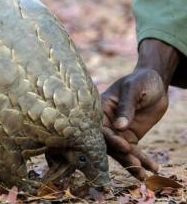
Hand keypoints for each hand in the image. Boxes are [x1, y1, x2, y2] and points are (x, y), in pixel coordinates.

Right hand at [101, 39, 179, 179]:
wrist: (154, 83)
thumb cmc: (140, 81)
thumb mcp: (133, 89)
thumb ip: (126, 106)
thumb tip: (120, 126)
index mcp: (100, 110)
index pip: (100, 128)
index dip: (110, 139)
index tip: (124, 146)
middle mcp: (105, 123)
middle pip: (109, 143)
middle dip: (121, 155)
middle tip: (135, 164)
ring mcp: (117, 132)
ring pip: (121, 151)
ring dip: (131, 163)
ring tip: (143, 174)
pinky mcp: (129, 137)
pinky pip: (134, 152)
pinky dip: (142, 161)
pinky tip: (152, 169)